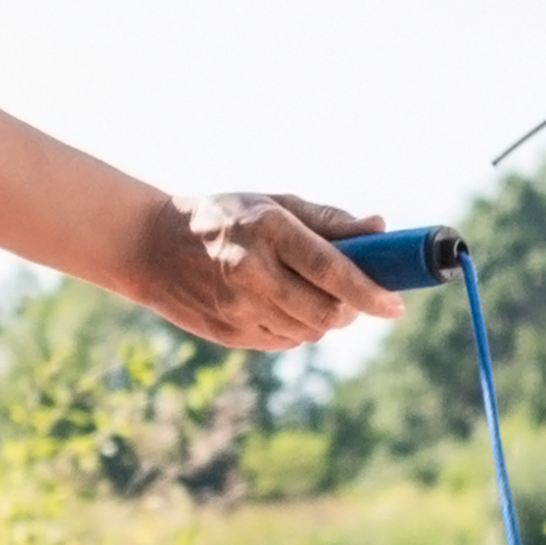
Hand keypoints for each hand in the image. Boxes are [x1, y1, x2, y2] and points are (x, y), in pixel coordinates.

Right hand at [128, 190, 402, 353]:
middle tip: (355, 297)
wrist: (150, 246)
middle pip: (326, 312)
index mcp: (267, 230)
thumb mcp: (272, 203)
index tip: (396, 305)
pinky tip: (280, 304)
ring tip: (309, 293)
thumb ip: (328, 220)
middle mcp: (252, 271)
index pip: (331, 269)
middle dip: (351, 310)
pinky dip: (297, 328)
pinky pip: (285, 341)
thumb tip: (379, 228)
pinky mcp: (230, 334)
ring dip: (325, 319)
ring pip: (309, 331)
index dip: (370, 291)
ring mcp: (239, 307)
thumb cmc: (223, 216)